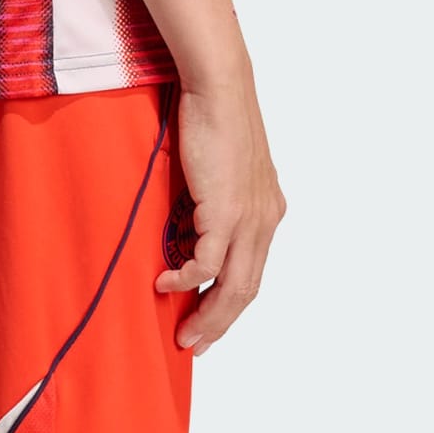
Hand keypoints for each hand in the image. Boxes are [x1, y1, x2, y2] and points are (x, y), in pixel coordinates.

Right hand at [154, 74, 285, 352]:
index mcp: (268, 210)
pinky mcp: (226, 212)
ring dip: (206, 316)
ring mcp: (249, 218)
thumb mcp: (221, 173)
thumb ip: (214, 204)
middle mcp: (265, 219)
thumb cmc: (214, 122)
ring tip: (183, 331)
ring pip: (232, 287)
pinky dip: (185, 281)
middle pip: (246, 289)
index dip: (231, 305)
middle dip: (219, 323)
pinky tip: (165, 282)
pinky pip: (205, 265)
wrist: (220, 89)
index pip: (253, 272)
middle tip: (193, 342)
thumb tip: (188, 232)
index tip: (208, 324)